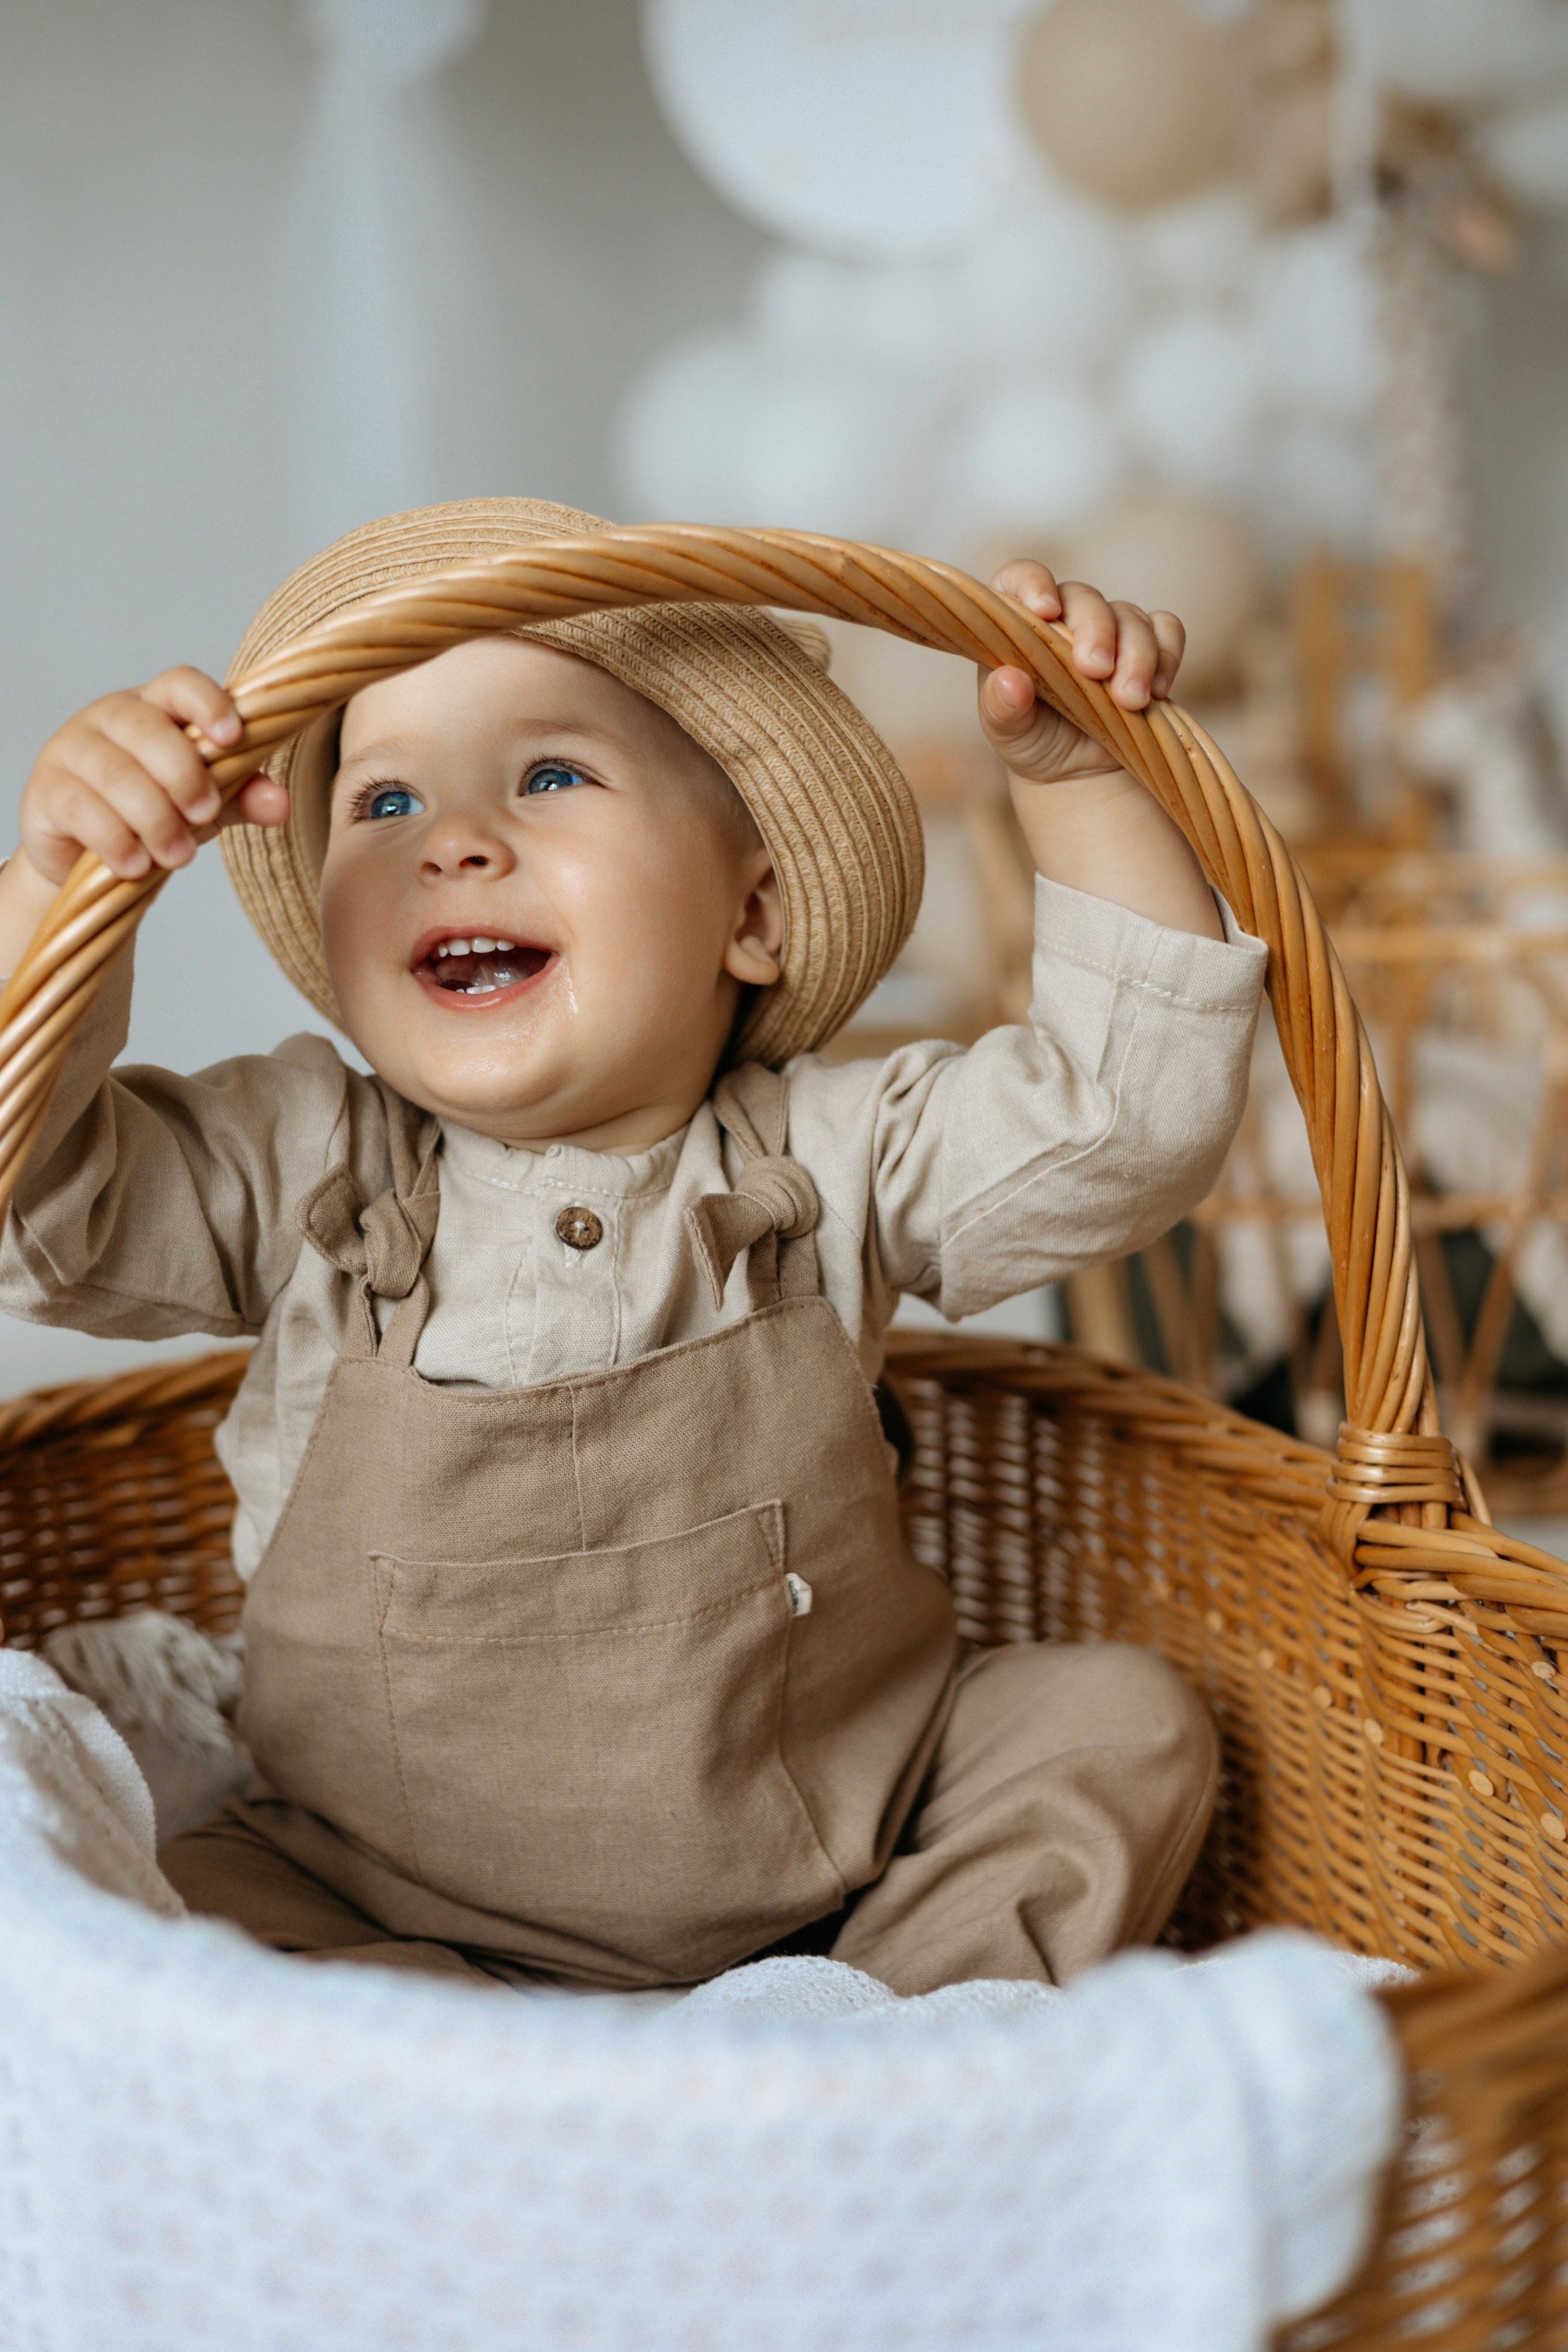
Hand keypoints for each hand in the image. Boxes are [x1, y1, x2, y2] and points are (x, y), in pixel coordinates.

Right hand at [17, 667, 287, 888]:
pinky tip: (136, 866)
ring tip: (179, 857)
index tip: (232, 737)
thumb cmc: (156, 810)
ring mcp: (73, 750)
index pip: (181, 684)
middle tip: (206, 814)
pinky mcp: (48, 791)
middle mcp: (111, 718)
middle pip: (146, 729)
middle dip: (182, 773)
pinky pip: (80, 808)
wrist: (90, 854)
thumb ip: (241, 797)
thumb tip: (278, 805)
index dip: (207, 703)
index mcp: (158, 708)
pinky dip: (114, 839)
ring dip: (153, 817)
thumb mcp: (207, 803)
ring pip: (114, 772)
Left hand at [977, 560, 1185, 786]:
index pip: (1021, 579)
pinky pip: (1166, 630)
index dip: (1033, 584)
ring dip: (1136, 655)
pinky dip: (1167, 655)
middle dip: (1096, 631)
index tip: (1046, 612)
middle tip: (1096, 672)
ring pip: (1130, 616)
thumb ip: (1000, 708)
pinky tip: (1156, 691)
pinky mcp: (1148, 649)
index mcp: (1021, 626)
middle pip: (1085, 598)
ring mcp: (1110, 631)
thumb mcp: (1008, 733)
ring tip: (1130, 701)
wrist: (1073, 773)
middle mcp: (1065, 619)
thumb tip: (1010, 681)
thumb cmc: (1032, 740)